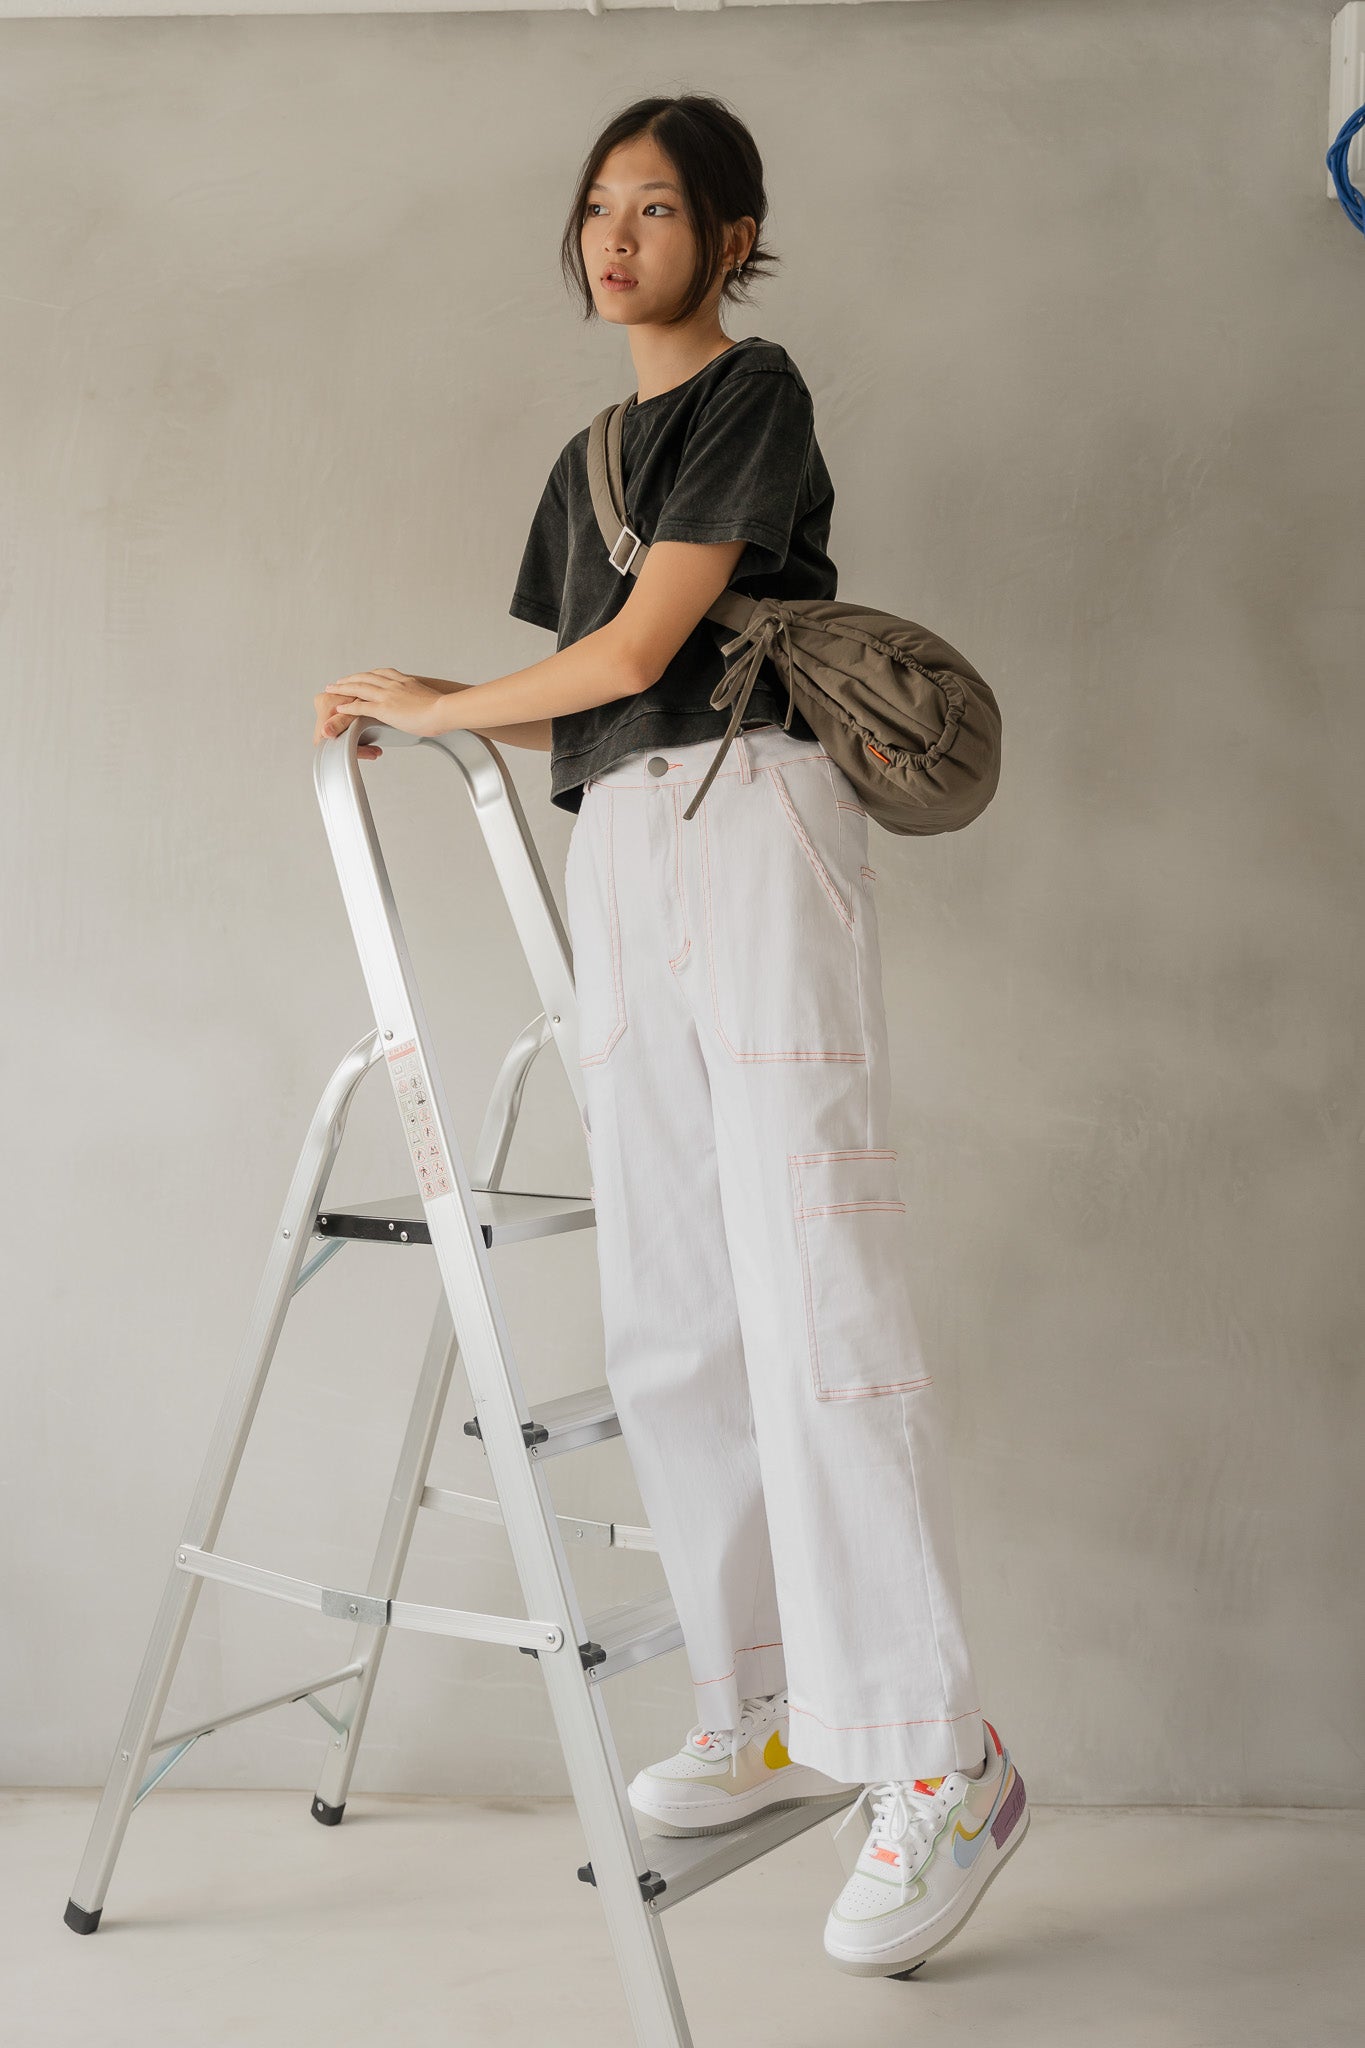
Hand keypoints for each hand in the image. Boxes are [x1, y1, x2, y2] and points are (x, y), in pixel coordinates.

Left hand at [313, 668, 449, 757]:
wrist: (445, 710)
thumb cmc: (443, 709)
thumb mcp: (431, 698)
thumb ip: (422, 698)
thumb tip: (426, 704)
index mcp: (405, 680)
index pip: (380, 673)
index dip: (367, 675)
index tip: (359, 676)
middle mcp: (393, 684)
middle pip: (365, 677)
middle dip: (350, 679)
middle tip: (338, 681)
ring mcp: (388, 695)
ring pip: (359, 688)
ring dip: (343, 688)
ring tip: (332, 689)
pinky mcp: (384, 709)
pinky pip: (361, 706)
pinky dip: (348, 706)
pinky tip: (339, 707)